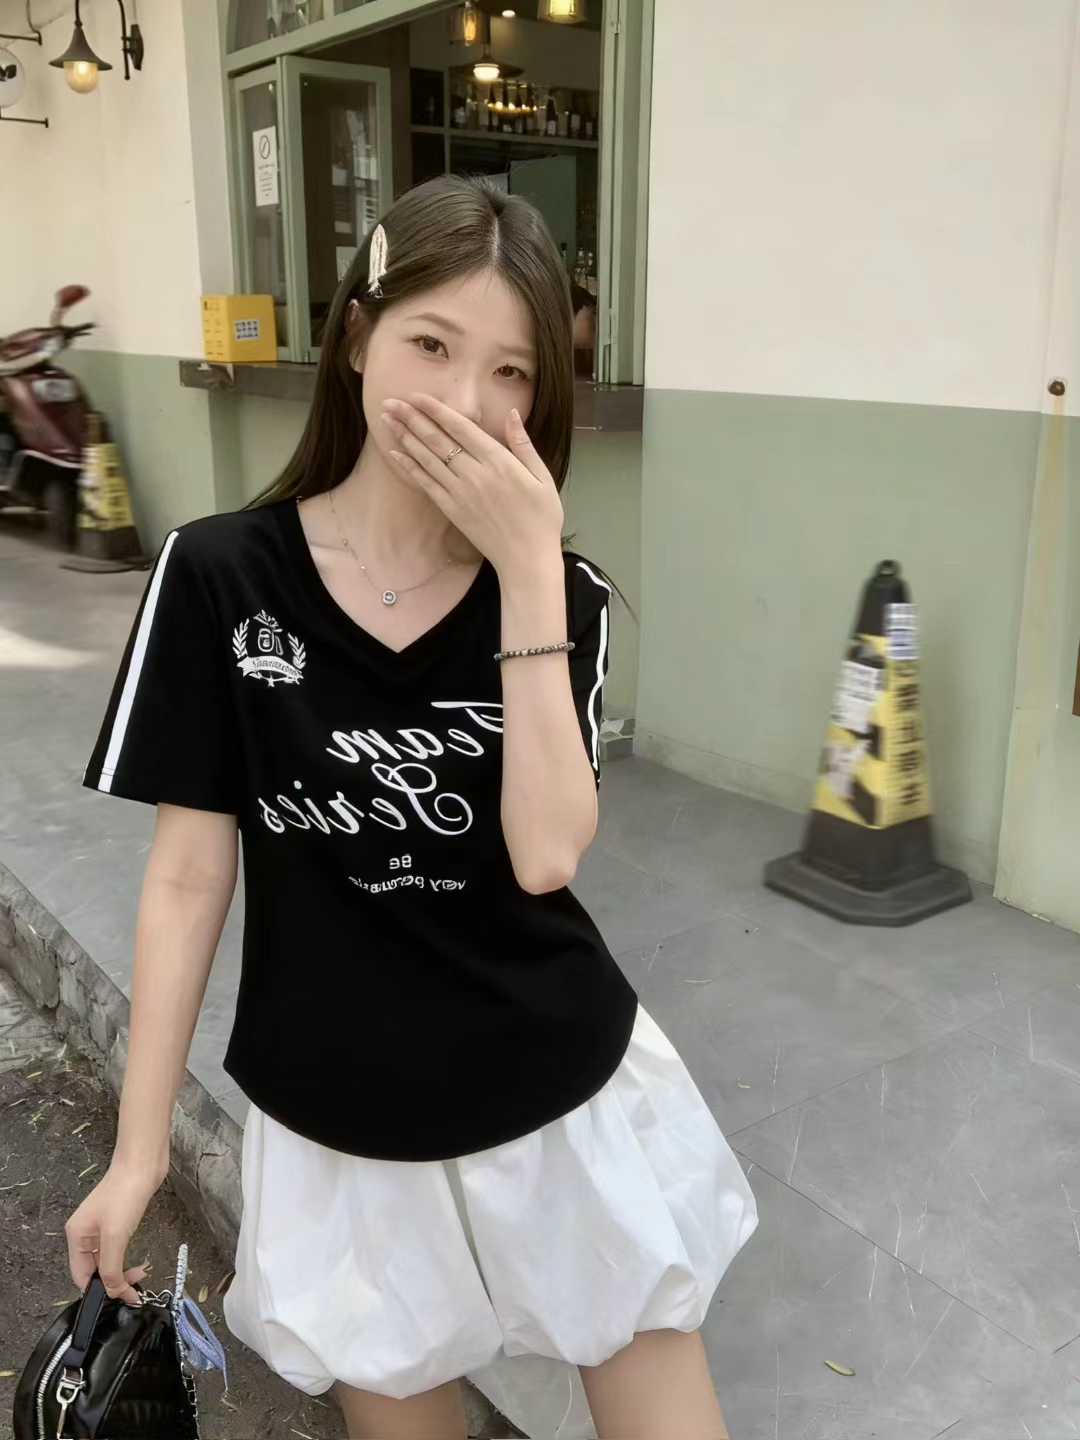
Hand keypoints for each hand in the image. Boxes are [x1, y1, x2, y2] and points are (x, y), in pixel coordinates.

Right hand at [64, 1162, 159, 1303]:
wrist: (143, 1163)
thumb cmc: (125, 1193)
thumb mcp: (114, 1236)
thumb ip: (110, 1268)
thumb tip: (112, 1292)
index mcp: (76, 1236)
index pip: (81, 1276)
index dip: (99, 1291)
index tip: (121, 1299)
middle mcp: (85, 1233)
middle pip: (94, 1270)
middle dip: (113, 1282)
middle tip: (135, 1291)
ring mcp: (102, 1226)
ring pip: (107, 1260)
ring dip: (122, 1272)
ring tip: (140, 1276)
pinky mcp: (118, 1221)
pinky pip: (118, 1249)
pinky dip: (126, 1259)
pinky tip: (138, 1263)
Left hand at [379, 393, 564, 574]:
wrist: (527, 558)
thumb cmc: (541, 518)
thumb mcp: (542, 477)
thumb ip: (523, 445)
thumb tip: (513, 415)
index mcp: (498, 461)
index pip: (461, 427)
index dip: (436, 410)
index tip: (417, 396)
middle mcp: (475, 474)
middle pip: (437, 439)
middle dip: (412, 418)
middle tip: (390, 401)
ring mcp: (460, 493)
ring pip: (427, 458)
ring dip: (405, 437)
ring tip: (387, 419)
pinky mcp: (452, 510)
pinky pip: (426, 484)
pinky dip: (409, 467)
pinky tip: (395, 453)